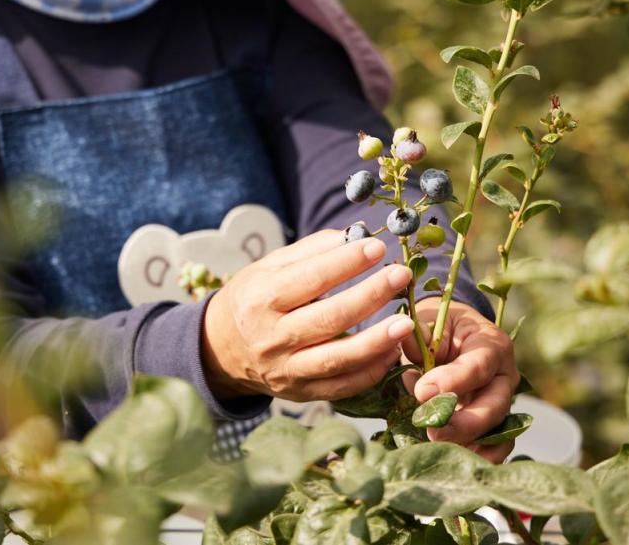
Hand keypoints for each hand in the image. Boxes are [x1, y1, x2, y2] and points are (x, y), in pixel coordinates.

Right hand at [202, 230, 413, 401]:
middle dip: (371, 295)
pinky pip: (341, 387)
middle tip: (401, 275)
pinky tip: (392, 352)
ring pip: (338, 359)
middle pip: (330, 318)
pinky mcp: (299, 393)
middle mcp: (272, 337)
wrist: (222, 349)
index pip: (311, 279)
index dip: (347, 263)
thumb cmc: (253, 298)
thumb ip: (310, 251)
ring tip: (406, 323)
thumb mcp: (268, 267)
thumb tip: (354, 236)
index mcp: (262, 298)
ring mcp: (286, 370)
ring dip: (377, 342)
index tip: (377, 247)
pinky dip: (370, 372)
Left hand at [401, 298, 519, 463]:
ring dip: (469, 444)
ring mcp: (502, 401)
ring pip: (498, 430)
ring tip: (438, 448)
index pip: (479, 366)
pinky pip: (497, 445)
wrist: (450, 335)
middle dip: (463, 423)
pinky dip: (481, 457)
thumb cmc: (438, 326)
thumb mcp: (428, 320)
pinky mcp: (495, 422)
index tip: (422, 392)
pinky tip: (455, 461)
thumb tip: (403, 340)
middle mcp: (504, 375)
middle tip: (431, 431)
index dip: (452, 381)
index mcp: (491, 344)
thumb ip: (418, 333)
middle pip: (494, 406)